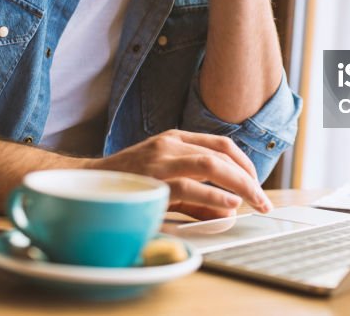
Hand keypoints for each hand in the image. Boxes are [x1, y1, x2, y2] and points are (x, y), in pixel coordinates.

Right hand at [88, 129, 272, 219]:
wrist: (87, 186)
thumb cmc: (129, 184)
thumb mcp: (166, 181)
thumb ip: (196, 193)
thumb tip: (229, 209)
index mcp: (174, 139)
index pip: (220, 144)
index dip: (244, 163)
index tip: (256, 183)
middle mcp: (169, 145)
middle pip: (221, 154)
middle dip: (248, 177)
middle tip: (262, 199)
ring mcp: (160, 161)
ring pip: (210, 165)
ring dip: (238, 185)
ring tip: (252, 202)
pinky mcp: (152, 181)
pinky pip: (190, 187)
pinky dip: (214, 197)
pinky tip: (228, 206)